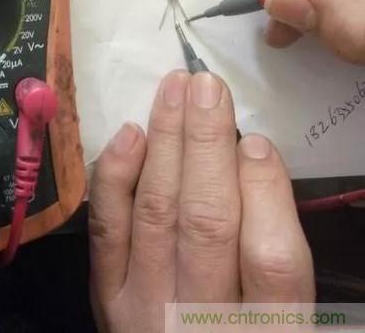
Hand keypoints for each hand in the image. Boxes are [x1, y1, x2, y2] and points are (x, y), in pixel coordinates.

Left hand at [88, 71, 313, 332]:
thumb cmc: (242, 331)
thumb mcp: (286, 319)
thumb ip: (279, 251)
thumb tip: (257, 160)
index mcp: (265, 330)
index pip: (270, 258)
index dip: (264, 191)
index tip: (255, 140)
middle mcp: (201, 319)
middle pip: (205, 222)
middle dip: (206, 144)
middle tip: (205, 85)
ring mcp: (146, 311)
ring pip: (156, 213)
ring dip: (165, 142)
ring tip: (173, 90)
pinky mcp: (108, 301)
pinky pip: (107, 233)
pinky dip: (115, 179)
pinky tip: (130, 134)